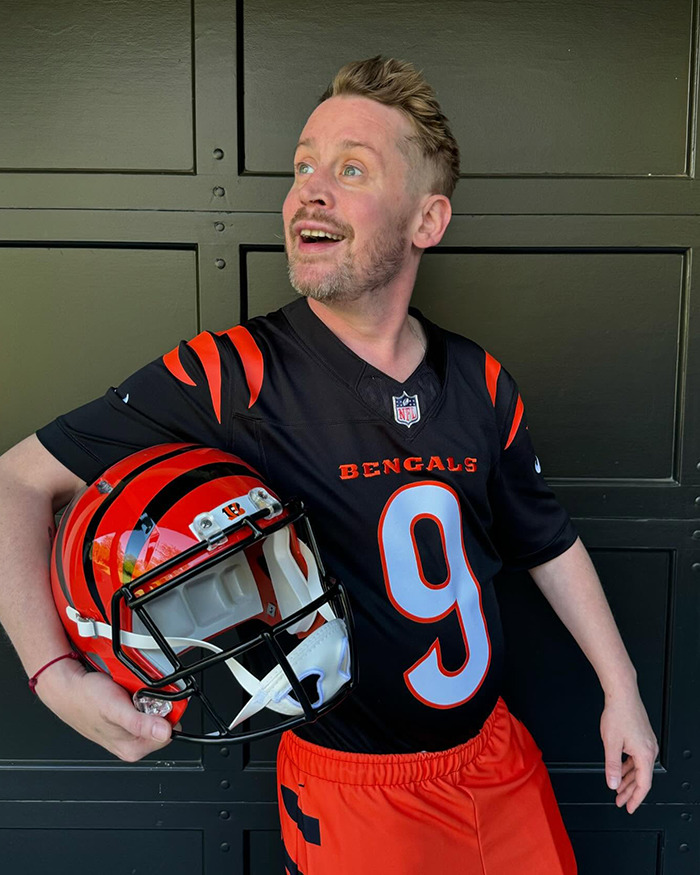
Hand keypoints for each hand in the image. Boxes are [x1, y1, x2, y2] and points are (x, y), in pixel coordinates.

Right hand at [36, 658, 174, 761]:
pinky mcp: (127, 717)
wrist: (68, 687)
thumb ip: (140, 723)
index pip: (170, 733)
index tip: (154, 700)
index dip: (167, 713)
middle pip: (164, 721)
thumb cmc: (84, 699)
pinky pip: (144, 703)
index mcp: (133, 749)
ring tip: (129, 692)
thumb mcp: (115, 709)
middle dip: (156, 703)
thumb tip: (165, 733)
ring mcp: (130, 730)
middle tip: (137, 694)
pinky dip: (140, 694)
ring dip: (148, 697)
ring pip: (155, 710)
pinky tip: (126, 691)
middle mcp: (133, 743)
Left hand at [600, 689, 657, 813]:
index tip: (629, 807)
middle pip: (642, 778)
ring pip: (639, 768)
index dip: (636, 799)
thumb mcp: (611, 743)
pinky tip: (621, 770)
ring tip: (618, 788)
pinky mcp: (643, 737)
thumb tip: (612, 783)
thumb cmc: (618, 714)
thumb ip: (612, 766)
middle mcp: (650, 750)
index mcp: (645, 754)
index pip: (643, 785)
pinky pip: (638, 758)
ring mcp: (647, 743)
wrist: (622, 694)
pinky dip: (629, 767)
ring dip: (628, 779)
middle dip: (630, 791)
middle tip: (620, 801)